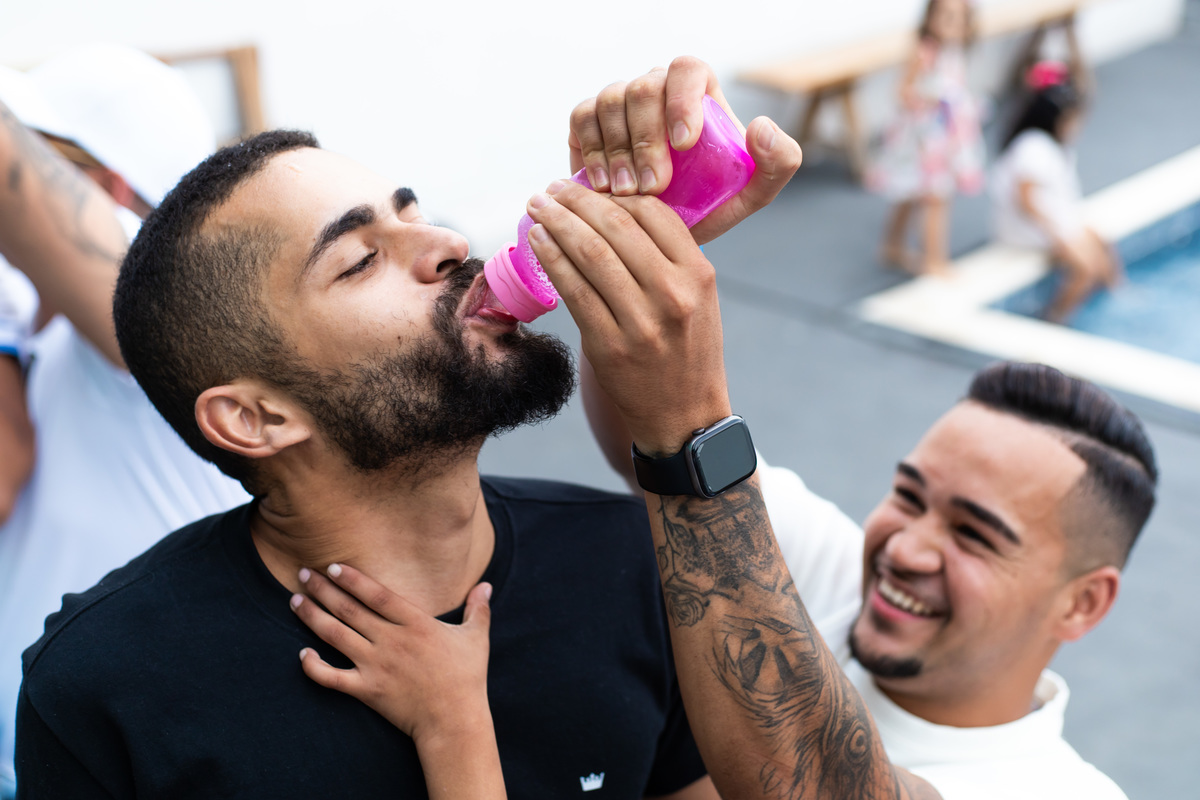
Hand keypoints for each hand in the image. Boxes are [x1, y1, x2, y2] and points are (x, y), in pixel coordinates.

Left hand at [290, 564, 493, 747]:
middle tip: (303, 574)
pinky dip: (313, 667)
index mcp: (416, 624)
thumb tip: (487, 585)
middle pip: (349, 609)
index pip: (377, 594)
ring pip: (335, 635)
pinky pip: (332, 677)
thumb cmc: (467, 678)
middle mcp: (391, 640)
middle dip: (323, 590)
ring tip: (295, 601)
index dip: (353, 579)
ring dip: (312, 617)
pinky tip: (301, 654)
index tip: (332, 566)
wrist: (454, 721)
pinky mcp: (366, 690)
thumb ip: (478, 609)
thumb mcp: (476, 639)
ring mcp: (376, 666)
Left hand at [526, 180, 729, 456]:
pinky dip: (552, 260)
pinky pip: (573, 292)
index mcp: (698, 274)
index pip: (652, 213)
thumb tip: (612, 211)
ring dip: (556, 224)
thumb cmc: (686, 350)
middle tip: (550, 189)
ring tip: (536, 208)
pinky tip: (537, 243)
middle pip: (616, 227)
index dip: (611, 194)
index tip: (585, 185)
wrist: (685, 416)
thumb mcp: (698, 298)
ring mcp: (641, 322)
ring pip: (590, 255)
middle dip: (575, 201)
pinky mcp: (610, 347)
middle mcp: (673, 294)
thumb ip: (667, 257)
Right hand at [568, 55, 801, 244]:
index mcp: (699, 91)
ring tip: (626, 192)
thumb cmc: (712, 203)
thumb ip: (778, 162)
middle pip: (643, 88)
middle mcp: (656, 87)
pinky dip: (591, 152)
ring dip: (617, 151)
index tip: (684, 144)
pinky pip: (581, 119)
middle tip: (654, 186)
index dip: (682, 99)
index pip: (687, 70)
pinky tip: (602, 186)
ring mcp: (619, 101)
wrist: (663, 230)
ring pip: (609, 102)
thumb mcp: (753, 192)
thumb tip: (761, 127)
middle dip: (647, 139)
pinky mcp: (588, 121)